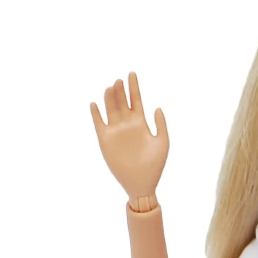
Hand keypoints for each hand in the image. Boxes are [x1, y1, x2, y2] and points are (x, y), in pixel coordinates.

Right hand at [89, 71, 168, 202]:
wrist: (141, 184)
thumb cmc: (155, 166)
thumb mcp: (163, 144)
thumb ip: (161, 125)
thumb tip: (157, 107)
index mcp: (141, 123)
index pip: (136, 100)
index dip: (134, 86)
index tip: (132, 73)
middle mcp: (127, 124)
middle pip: (122, 101)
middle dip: (121, 90)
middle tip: (120, 80)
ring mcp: (115, 131)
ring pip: (111, 109)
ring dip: (110, 97)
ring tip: (111, 87)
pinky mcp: (105, 140)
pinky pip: (98, 123)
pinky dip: (96, 114)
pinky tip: (94, 104)